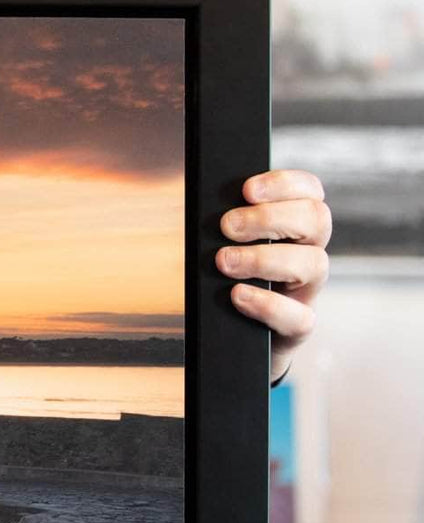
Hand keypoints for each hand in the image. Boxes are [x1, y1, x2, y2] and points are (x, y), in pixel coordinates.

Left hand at [216, 169, 330, 383]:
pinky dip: (266, 304)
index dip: (285, 184)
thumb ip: (226, 229)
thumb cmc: (229, 282)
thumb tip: (206, 211)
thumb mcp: (226, 248)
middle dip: (270, 218)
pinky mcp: (298, 327)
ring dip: (264, 258)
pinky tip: (237, 295)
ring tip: (224, 261)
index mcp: (296, 228)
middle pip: (317, 220)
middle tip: (228, 226)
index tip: (247, 190)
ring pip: (314, 264)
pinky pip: (299, 317)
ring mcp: (308, 291)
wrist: (236, 337)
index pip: (310, 192)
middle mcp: (309, 254)